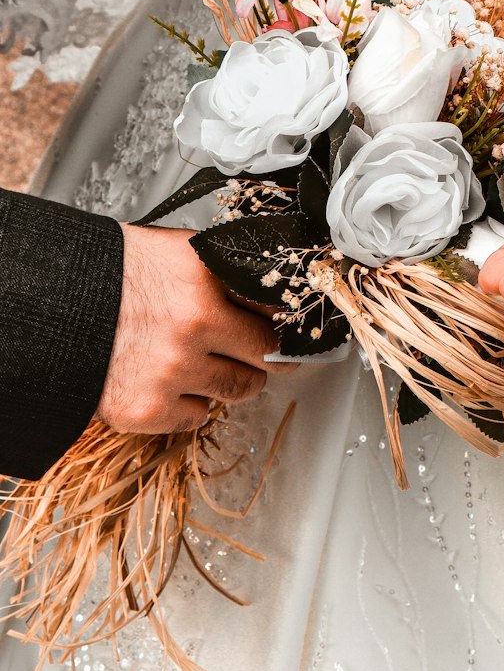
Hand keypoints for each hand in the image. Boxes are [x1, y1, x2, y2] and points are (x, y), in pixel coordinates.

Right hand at [97, 224, 294, 434]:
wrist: (52, 308)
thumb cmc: (115, 276)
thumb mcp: (179, 254)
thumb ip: (225, 275)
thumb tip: (271, 300)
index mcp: (205, 275)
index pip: (274, 305)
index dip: (280, 317)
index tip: (284, 327)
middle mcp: (195, 322)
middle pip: (266, 353)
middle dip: (264, 353)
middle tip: (253, 351)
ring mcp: (172, 369)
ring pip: (240, 388)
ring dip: (230, 379)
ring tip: (203, 362)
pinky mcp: (147, 409)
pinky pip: (198, 417)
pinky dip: (189, 404)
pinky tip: (168, 381)